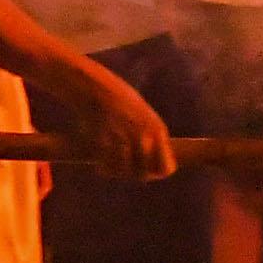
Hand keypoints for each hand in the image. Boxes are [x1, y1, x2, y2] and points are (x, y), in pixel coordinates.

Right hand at [51, 59, 177, 183]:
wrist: (96, 88)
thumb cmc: (120, 101)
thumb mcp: (145, 116)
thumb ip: (151, 137)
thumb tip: (155, 161)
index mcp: (157, 130)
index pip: (166, 167)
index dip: (156, 173)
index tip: (147, 171)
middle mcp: (144, 136)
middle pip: (143, 174)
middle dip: (134, 174)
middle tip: (125, 169)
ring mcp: (123, 138)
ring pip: (124, 172)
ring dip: (117, 172)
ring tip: (111, 165)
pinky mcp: (102, 139)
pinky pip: (105, 165)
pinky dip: (103, 168)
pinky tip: (100, 163)